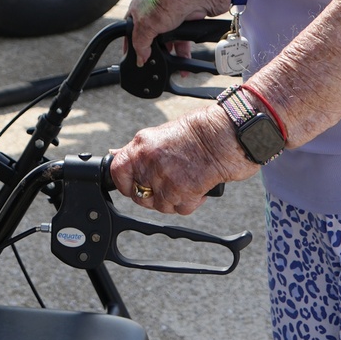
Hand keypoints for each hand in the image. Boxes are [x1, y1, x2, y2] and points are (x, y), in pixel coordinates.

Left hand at [109, 106, 255, 214]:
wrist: (224, 133)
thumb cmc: (200, 130)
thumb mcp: (162, 133)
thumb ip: (141, 150)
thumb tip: (116, 155)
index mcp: (142, 145)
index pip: (118, 171)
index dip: (124, 182)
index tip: (134, 184)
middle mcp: (150, 162)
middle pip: (139, 195)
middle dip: (153, 195)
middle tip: (170, 182)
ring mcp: (166, 179)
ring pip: (161, 205)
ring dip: (174, 199)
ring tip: (188, 179)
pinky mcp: (183, 193)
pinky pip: (181, 209)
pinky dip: (192, 201)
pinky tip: (199, 185)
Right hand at [126, 0, 204, 66]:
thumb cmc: (164, 4)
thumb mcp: (144, 27)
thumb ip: (139, 44)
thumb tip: (140, 59)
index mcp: (137, 11)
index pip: (130, 30)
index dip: (131, 44)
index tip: (134, 57)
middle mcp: (152, 15)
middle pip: (149, 38)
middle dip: (153, 51)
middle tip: (153, 61)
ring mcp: (167, 20)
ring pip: (166, 43)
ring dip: (169, 54)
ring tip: (169, 63)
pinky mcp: (181, 26)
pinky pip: (180, 43)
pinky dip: (181, 53)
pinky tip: (181, 58)